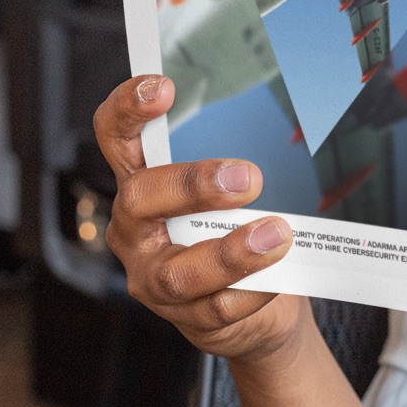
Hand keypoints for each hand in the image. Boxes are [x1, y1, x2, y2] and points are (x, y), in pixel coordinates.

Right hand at [94, 74, 307, 364]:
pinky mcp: (186, 319)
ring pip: (179, 270)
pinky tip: (277, 277)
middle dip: (193, 185)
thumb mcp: (229, 192)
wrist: (256, 306)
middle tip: (248, 177)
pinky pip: (217, 308)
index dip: (127, 109)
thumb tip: (290, 119)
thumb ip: (235, 164)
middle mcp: (135, 230)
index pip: (116, 139)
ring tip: (277, 235)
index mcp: (142, 184)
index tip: (163, 87)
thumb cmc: (237, 230)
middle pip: (140, 199)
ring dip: (231, 252)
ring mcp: (154, 278)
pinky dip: (253, 290)